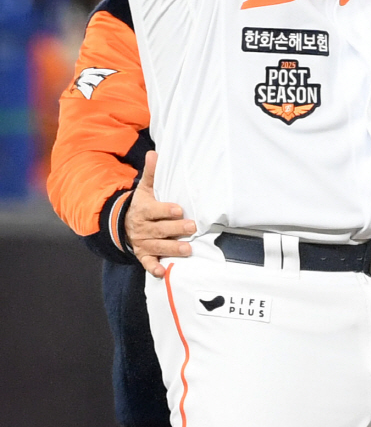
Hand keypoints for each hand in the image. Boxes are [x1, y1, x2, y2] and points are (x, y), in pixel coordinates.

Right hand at [124, 150, 194, 277]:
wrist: (122, 224)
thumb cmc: (141, 204)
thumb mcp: (145, 188)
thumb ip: (151, 173)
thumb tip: (154, 153)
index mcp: (143, 210)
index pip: (155, 210)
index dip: (166, 210)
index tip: (179, 210)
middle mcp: (143, 228)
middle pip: (160, 229)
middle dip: (175, 230)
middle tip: (192, 228)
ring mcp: (143, 242)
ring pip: (157, 246)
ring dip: (172, 249)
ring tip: (187, 250)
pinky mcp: (143, 255)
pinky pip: (146, 263)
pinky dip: (153, 268)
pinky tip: (162, 272)